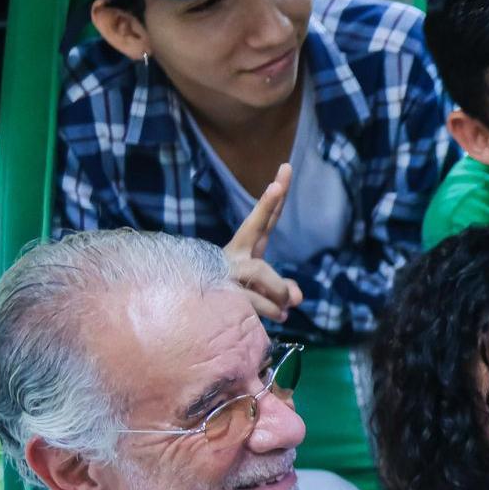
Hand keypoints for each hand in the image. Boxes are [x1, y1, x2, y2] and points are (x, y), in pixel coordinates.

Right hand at [223, 163, 303, 322]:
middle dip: (267, 205)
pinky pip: (254, 299)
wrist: (192, 322)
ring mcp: (223, 272)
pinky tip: (274, 319)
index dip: (276, 198)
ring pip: (260, 270)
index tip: (286, 167)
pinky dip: (269, 311)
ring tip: (283, 312)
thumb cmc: (233, 303)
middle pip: (253, 227)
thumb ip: (283, 290)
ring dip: (277, 292)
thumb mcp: (263, 293)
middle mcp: (233, 256)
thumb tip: (296, 297)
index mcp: (244, 251)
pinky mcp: (219, 292)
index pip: (264, 220)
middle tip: (277, 186)